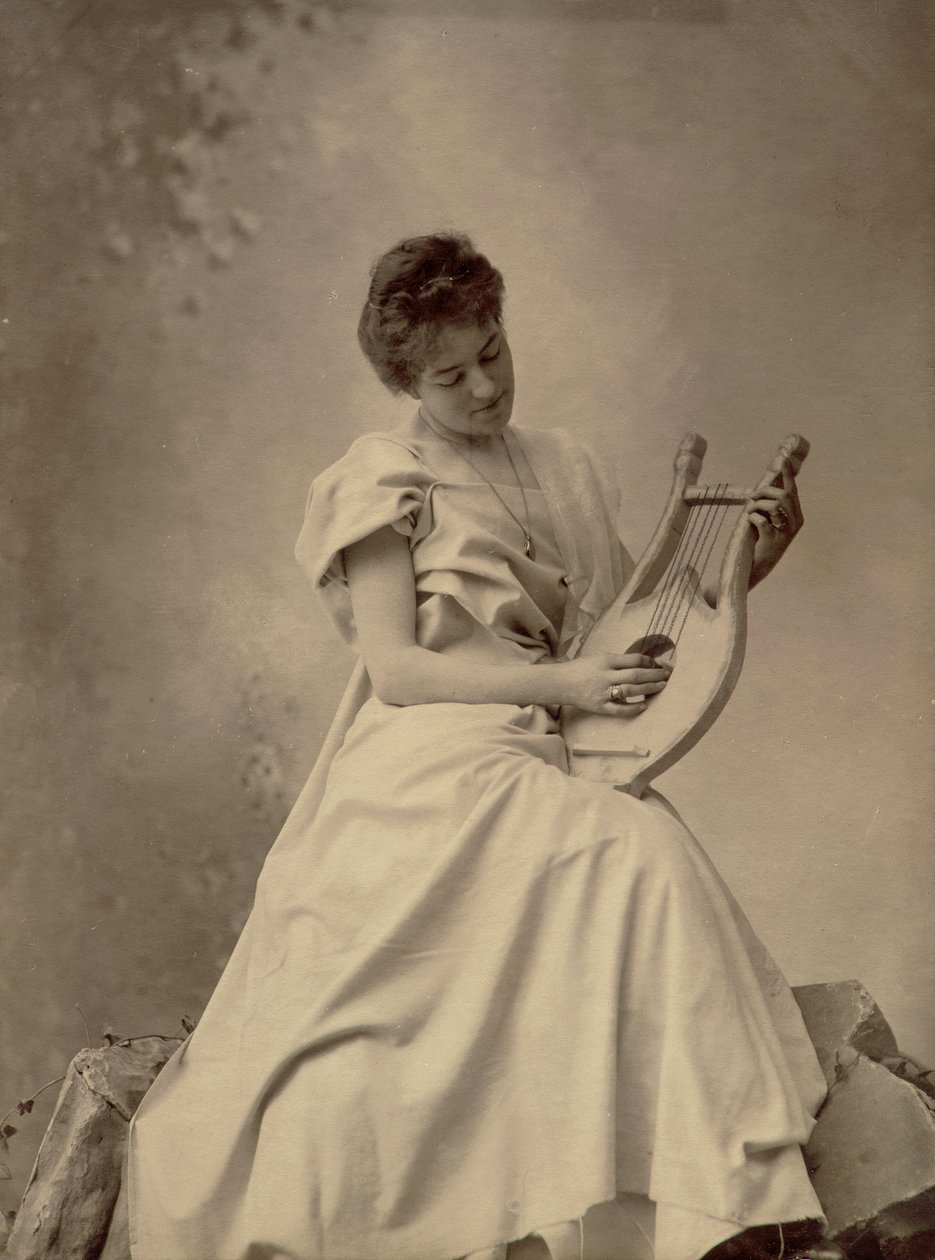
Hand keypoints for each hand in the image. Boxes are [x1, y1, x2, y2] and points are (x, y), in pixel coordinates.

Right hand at [562, 653, 671, 715]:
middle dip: (654, 675)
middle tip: (667, 675)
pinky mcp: (599, 706)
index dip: (649, 661)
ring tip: (661, 687)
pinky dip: (633, 708)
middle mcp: (605, 676)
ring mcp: (602, 692)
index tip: (657, 664)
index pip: (633, 660)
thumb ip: (619, 661)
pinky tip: (644, 705)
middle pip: (635, 675)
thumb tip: (643, 663)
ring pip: (630, 691)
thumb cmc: (583, 669)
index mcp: (606, 660)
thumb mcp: (599, 658)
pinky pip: (619, 709)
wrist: (561, 683)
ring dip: (648, 689)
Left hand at [746, 456, 803, 586]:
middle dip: (765, 491)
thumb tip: (764, 486)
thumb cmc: (763, 539)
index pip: (793, 492)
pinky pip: (761, 520)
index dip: (787, 475)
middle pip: (783, 495)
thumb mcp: (771, 520)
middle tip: (752, 496)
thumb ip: (772, 505)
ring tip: (750, 513)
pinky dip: (752, 518)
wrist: (758, 565)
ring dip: (757, 505)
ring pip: (773, 505)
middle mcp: (795, 523)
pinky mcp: (772, 540)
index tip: (784, 460)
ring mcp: (785, 533)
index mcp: (797, 516)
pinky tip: (750, 522)